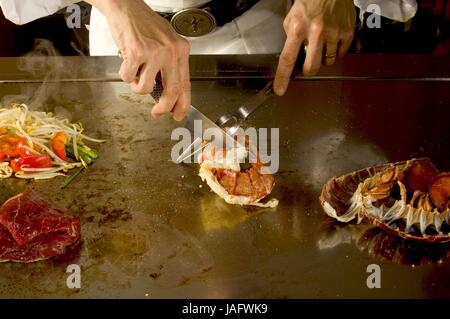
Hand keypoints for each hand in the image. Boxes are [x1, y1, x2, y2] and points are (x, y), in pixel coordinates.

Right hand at [87, 0, 190, 120]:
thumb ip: (171, 66)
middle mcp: (170, 51)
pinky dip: (124, 74)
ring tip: (135, 72)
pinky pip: (128, 78)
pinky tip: (126, 61)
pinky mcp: (136, 53)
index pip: (185, 84)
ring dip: (136, 87)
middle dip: (162, 107)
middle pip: (171, 92)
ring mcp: (154, 52)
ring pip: (145, 88)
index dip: (182, 104)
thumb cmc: (145, 24)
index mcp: (181, 50)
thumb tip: (171, 94)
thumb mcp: (167, 42)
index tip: (178, 114)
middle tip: (157, 112)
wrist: (126, 6)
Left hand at [274, 0, 355, 95]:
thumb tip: (291, 56)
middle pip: (311, 67)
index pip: (287, 58)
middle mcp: (316, 31)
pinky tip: (332, 39)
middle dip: (309, 70)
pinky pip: (340, 54)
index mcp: (298, 28)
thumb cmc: (310, 2)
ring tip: (322, 43)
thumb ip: (290, 37)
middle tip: (308, 63)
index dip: (283, 76)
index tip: (280, 89)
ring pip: (328, 62)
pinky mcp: (347, 32)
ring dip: (323, 58)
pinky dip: (336, 51)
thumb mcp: (292, 18)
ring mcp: (333, 33)